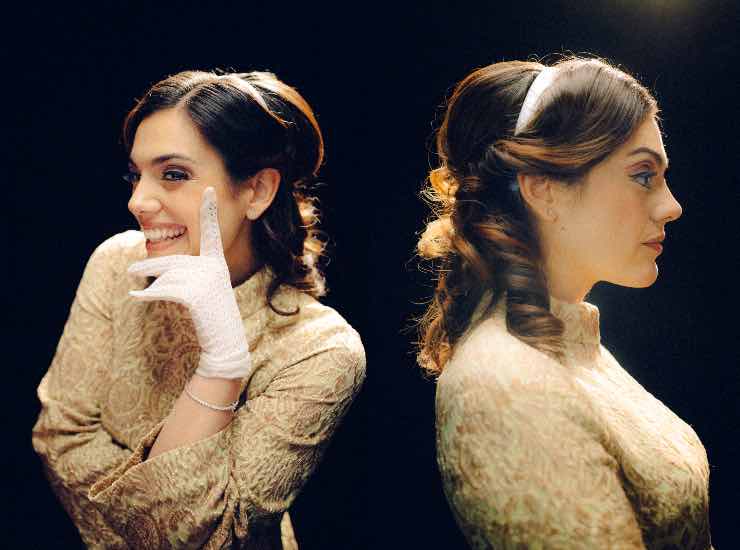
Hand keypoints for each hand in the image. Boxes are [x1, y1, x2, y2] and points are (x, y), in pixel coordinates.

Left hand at [127, 187, 251, 379]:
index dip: (209, 210)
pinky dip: (146, 294)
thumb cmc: (213, 315)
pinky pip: (163, 289)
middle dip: (150, 265)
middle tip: (131, 269)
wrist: (225, 340)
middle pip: (173, 261)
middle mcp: (213, 267)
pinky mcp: (196, 294)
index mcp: (217, 262)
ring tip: (141, 293)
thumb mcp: (203, 289)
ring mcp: (206, 280)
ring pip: (166, 276)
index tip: (208, 189)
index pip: (211, 232)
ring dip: (151, 287)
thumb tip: (151, 268)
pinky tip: (135, 296)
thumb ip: (184, 272)